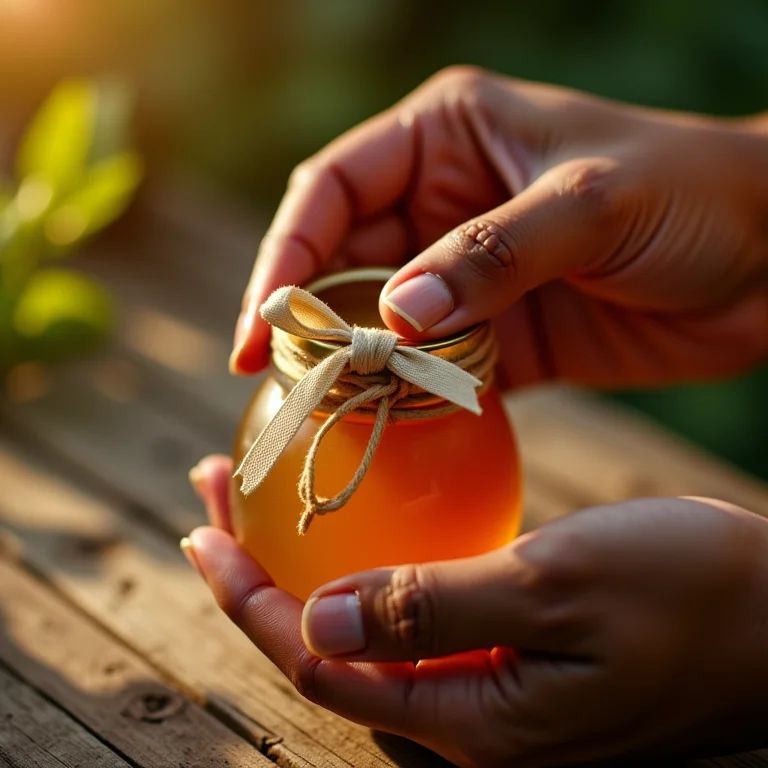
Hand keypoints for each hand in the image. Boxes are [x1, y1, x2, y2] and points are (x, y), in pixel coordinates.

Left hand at [185, 456, 767, 766]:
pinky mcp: (513, 655)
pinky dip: (369, 568)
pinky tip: (360, 524)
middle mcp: (468, 717)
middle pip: (327, 650)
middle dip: (260, 576)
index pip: (319, 664)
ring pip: (365, 632)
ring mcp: (491, 690)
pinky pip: (414, 618)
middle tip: (216, 498)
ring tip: (263, 501)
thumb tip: (319, 624)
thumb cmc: (690, 592)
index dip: (251, 599)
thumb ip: (435, 613)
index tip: (203, 529)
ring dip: (308, 565)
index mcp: (472, 720)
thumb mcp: (558, 588)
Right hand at [231, 66, 767, 387]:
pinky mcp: (495, 335)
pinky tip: (382, 431)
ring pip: (378, 324)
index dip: (284, 254)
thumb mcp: (590, 203)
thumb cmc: (690, 193)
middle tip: (274, 383)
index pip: (332, 189)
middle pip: (340, 262)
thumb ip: (492, 256)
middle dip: (304, 320)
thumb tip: (394, 318)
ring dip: (351, 368)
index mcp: (446, 139)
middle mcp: (441, 204)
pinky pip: (431, 370)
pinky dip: (405, 401)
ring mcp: (464, 276)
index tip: (259, 325)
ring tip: (317, 415)